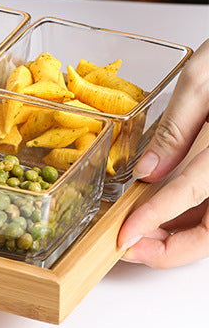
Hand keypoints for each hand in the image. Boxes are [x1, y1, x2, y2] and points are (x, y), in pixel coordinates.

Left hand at [117, 38, 208, 266]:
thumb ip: (175, 129)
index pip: (190, 191)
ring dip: (182, 236)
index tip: (125, 238)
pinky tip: (165, 211)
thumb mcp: (202, 80)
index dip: (155, 220)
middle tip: (131, 247)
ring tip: (141, 231)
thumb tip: (148, 172)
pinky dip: (194, 216)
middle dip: (172, 248)